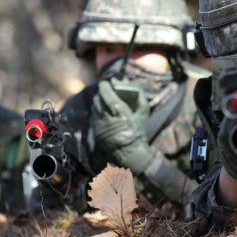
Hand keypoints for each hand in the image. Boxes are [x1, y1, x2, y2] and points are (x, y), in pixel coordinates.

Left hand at [91, 80, 197, 202]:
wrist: (130, 152)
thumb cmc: (138, 131)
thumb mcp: (143, 112)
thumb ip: (140, 96)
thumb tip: (134, 85)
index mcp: (117, 109)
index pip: (104, 91)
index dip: (105, 86)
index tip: (107, 84)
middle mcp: (105, 115)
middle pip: (97, 98)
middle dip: (101, 93)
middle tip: (106, 92)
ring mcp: (98, 123)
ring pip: (94, 107)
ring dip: (98, 103)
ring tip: (105, 103)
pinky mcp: (95, 131)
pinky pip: (93, 117)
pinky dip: (97, 113)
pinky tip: (104, 114)